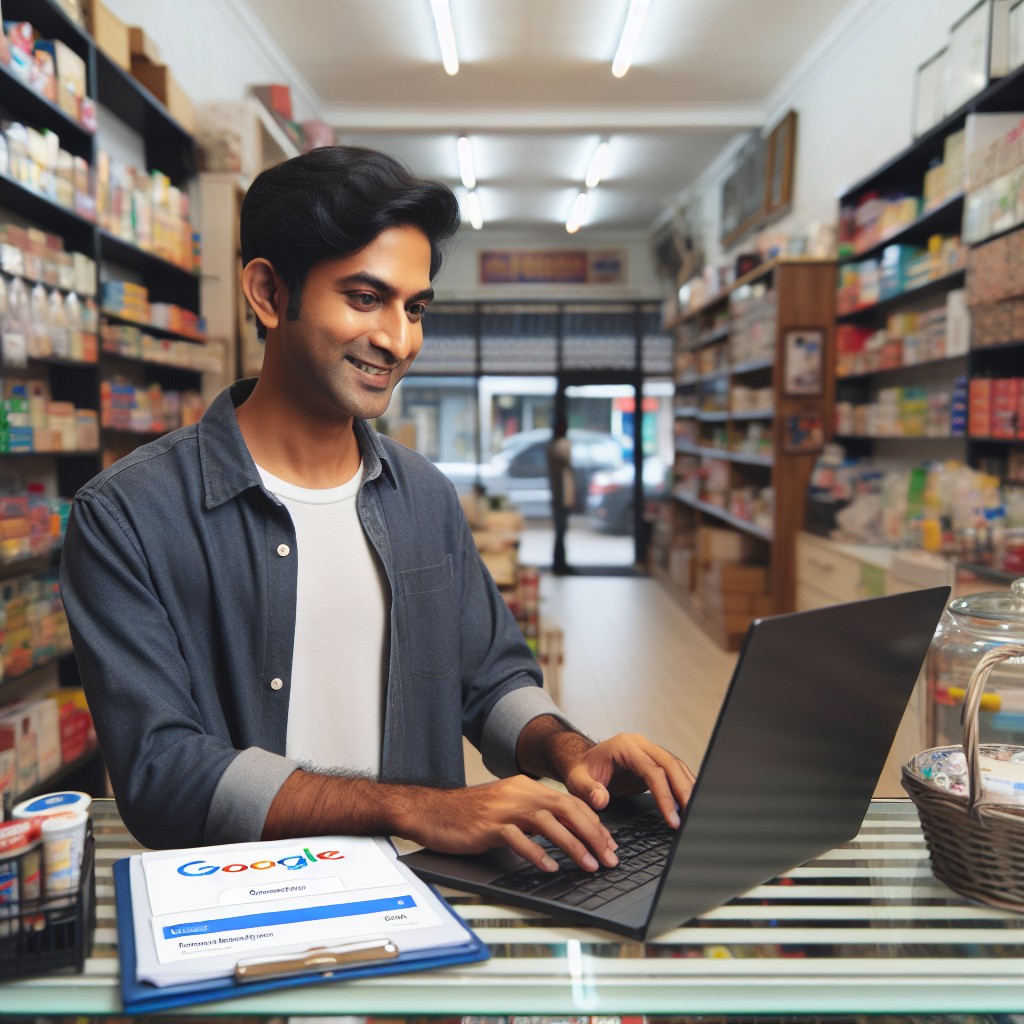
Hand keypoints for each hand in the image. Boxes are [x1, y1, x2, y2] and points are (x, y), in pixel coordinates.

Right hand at [406, 775, 619, 873]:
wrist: (431, 811)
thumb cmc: (469, 814)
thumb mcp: (507, 807)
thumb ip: (534, 815)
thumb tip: (566, 833)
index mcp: (526, 787)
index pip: (570, 801)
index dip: (593, 822)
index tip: (609, 843)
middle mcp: (519, 793)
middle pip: (566, 808)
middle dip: (592, 834)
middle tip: (609, 857)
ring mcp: (503, 808)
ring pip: (548, 822)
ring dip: (573, 845)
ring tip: (589, 865)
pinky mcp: (488, 825)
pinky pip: (517, 839)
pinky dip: (536, 853)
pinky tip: (550, 867)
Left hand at [561, 733, 694, 827]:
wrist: (582, 761)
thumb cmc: (581, 771)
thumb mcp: (577, 782)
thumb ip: (588, 790)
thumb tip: (601, 799)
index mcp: (624, 746)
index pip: (652, 770)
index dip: (664, 795)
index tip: (671, 818)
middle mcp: (640, 744)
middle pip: (670, 764)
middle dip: (683, 791)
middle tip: (691, 816)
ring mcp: (649, 750)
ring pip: (676, 765)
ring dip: (688, 788)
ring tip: (696, 811)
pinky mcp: (654, 760)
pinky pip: (674, 770)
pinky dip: (684, 785)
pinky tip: (691, 800)